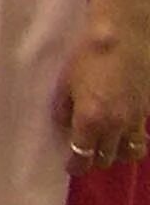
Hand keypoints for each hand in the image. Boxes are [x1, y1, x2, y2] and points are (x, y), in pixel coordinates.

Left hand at [54, 22, 149, 174]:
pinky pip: (143, 136)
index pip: (84, 156)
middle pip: (108, 158)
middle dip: (95, 161)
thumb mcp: (65, 83)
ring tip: (108, 148)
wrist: (124, 35)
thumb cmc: (88, 55)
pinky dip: (134, 141)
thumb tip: (66, 127)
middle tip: (86, 156)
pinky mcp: (148, 110)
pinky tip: (126, 133)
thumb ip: (64, 110)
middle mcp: (116, 125)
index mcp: (91, 119)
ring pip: (131, 152)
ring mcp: (136, 119)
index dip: (77, 166)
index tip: (71, 168)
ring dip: (118, 155)